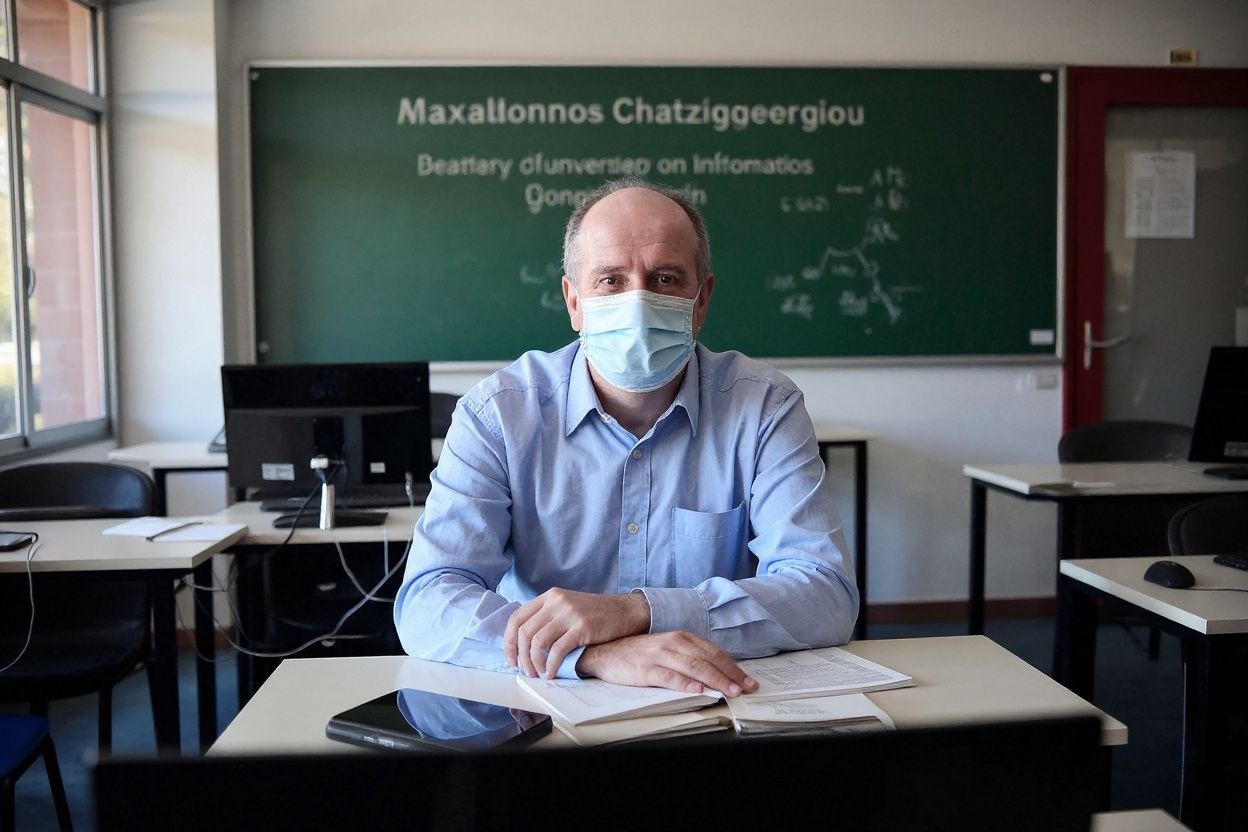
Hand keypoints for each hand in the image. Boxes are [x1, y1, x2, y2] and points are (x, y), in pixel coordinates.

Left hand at [504, 588, 650, 677]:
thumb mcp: (567, 607)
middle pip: (524, 632)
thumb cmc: (595, 614)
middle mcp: (556, 601)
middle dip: (521, 657)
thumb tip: (523, 642)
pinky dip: (550, 665)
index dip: (508, 642)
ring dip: (534, 663)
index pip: (516, 618)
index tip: (511, 659)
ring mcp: (569, 613)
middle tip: (526, 671)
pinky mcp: (582, 626)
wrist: (625, 611)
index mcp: (549, 596)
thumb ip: (547, 617)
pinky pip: (557, 650)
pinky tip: (552, 673)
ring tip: (539, 674)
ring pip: (538, 642)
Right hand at [576, 632, 758, 697]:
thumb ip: (689, 658)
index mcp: (680, 638)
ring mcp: (659, 655)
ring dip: (714, 680)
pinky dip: (685, 684)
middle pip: (707, 659)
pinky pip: (669, 676)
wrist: (604, 652)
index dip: (733, 667)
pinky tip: (697, 690)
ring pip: (693, 667)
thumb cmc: (637, 654)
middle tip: (745, 688)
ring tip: (729, 691)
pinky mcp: (645, 669)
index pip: (713, 652)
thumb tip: (716, 674)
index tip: (747, 680)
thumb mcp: (667, 650)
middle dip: (730, 675)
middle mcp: (672, 643)